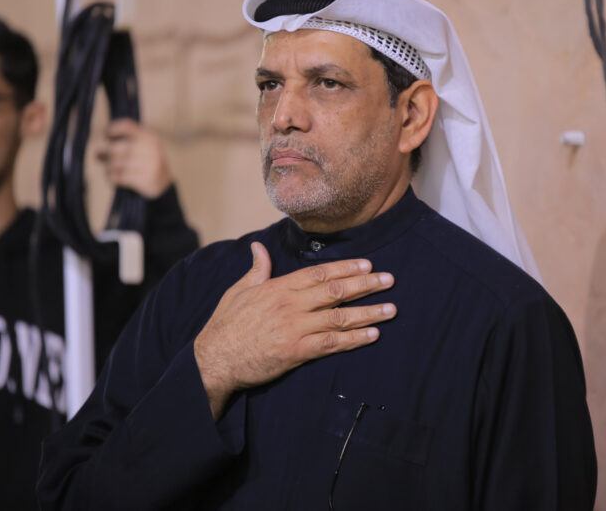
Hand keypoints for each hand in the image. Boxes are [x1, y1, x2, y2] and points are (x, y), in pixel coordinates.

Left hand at [96, 118, 173, 198]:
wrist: (163, 182)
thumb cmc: (145, 162)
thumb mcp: (139, 148)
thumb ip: (120, 146)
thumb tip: (97, 154)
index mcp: (149, 137)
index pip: (127, 126)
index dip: (112, 129)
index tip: (107, 135)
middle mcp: (150, 149)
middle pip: (117, 148)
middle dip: (107, 153)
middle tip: (103, 157)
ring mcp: (150, 165)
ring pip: (116, 164)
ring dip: (108, 167)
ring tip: (108, 169)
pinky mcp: (146, 179)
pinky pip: (120, 177)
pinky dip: (113, 178)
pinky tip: (113, 178)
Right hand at [193, 242, 395, 419]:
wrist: (214, 359)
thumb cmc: (225, 324)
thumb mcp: (239, 290)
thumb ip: (256, 269)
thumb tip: (259, 247)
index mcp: (278, 287)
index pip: (320, 273)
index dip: (346, 268)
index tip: (368, 264)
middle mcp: (290, 305)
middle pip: (336, 291)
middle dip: (366, 284)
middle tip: (389, 280)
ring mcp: (295, 328)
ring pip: (339, 317)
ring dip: (368, 312)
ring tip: (391, 309)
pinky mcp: (296, 352)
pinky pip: (332, 344)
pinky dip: (354, 339)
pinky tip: (372, 335)